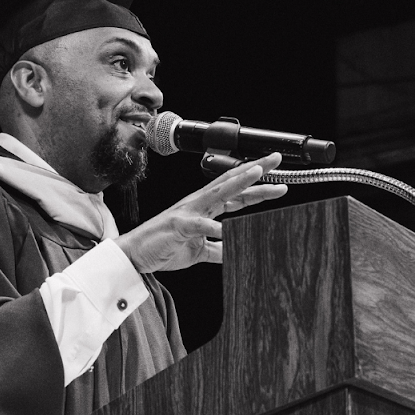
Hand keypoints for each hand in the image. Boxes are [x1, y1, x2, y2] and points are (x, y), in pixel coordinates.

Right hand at [115, 153, 287, 271]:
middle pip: (232, 182)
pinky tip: (229, 228)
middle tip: (276, 159)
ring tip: (257, 173)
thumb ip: (219, 249)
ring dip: (238, 182)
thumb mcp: (200, 251)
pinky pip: (200, 225)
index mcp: (205, 208)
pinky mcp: (179, 225)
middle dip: (255, 171)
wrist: (136, 255)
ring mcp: (188, 211)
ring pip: (218, 192)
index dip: (257, 185)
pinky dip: (215, 226)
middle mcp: (199, 203)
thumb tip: (237, 251)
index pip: (236, 192)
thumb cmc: (164, 247)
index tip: (279, 181)